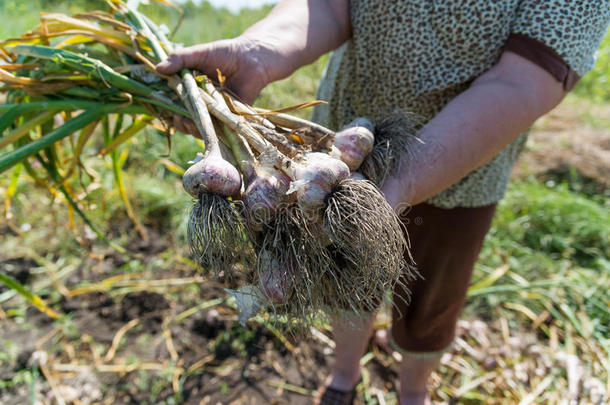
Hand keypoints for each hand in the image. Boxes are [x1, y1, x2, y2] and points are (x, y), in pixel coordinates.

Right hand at [156, 37, 271, 133]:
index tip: (165, 108)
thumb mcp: (198, 54)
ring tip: (189, 122)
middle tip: (177, 118)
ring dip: (194, 128)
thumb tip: (157, 68)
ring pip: (202, 127)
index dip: (168, 109)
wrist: (252, 57)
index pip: (175, 105)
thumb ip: (179, 59)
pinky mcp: (232, 118)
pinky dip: (214, 130)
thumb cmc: (224, 54)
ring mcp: (217, 113)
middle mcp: (203, 105)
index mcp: (191, 91)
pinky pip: (222, 129)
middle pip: (186, 120)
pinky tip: (208, 126)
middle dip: (180, 122)